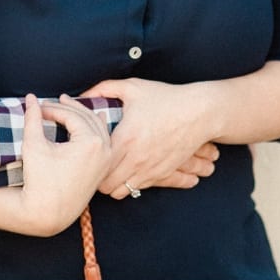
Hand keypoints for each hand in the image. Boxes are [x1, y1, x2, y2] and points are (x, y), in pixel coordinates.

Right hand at [13, 93, 112, 235]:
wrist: (47, 213)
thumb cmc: (39, 180)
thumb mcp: (34, 145)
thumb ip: (33, 118)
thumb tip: (30, 98)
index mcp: (91, 142)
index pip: (72, 116)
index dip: (53, 109)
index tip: (39, 107)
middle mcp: (104, 150)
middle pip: (87, 118)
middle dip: (69, 108)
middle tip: (56, 100)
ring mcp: (106, 160)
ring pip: (98, 128)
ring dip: (83, 116)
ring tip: (70, 106)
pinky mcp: (103, 169)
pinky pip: (103, 141)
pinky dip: (95, 129)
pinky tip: (91, 121)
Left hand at [79, 77, 215, 199]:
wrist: (199, 112)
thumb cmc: (166, 98)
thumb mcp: (132, 88)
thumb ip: (103, 89)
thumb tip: (80, 96)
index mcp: (125, 139)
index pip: (98, 166)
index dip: (89, 163)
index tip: (86, 155)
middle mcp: (136, 159)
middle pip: (106, 185)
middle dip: (97, 178)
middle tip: (95, 165)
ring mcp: (150, 169)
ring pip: (122, 192)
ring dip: (113, 184)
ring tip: (110, 170)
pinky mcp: (162, 174)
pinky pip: (140, 189)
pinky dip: (131, 184)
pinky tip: (129, 170)